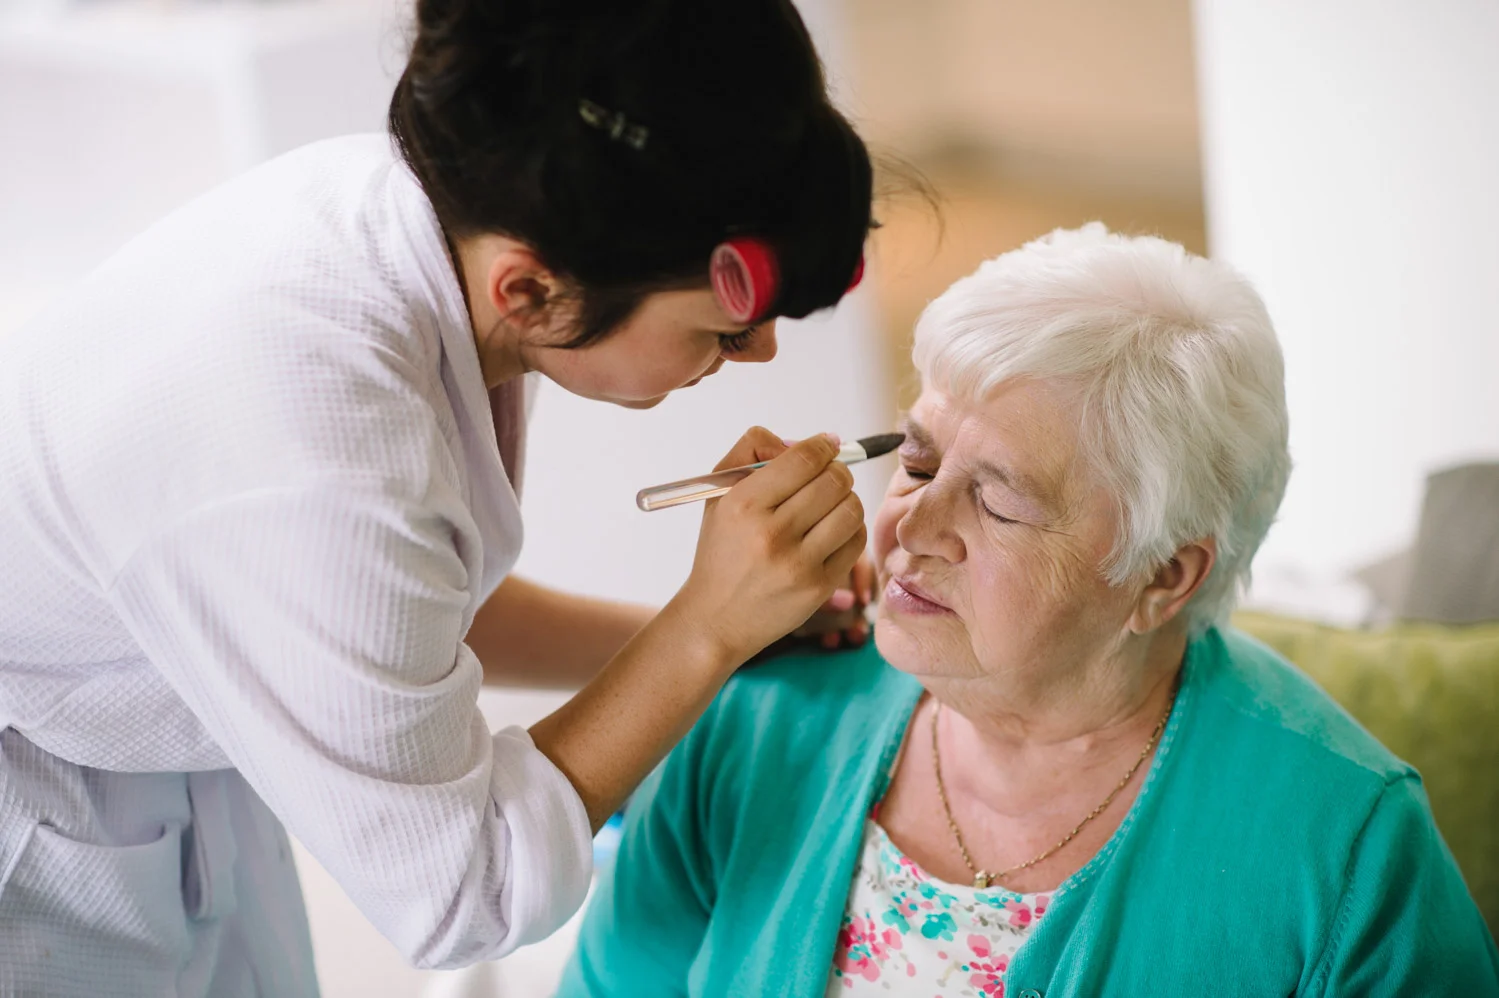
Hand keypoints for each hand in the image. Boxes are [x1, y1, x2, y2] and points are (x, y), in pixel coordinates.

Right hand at [667, 427, 865, 666]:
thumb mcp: (719, 494)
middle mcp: (771, 534)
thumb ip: (751, 452)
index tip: (828, 443)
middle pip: (834, 481)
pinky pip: (855, 542)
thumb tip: (803, 442)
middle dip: (836, 471)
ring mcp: (798, 564)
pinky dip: (850, 529)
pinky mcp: (818, 587)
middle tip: (828, 476)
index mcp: (743, 505)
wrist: (716, 618)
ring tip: (830, 504)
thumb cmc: (721, 550)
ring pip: (851, 509)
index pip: (803, 459)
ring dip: (847, 499)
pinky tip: (832, 530)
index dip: (823, 445)